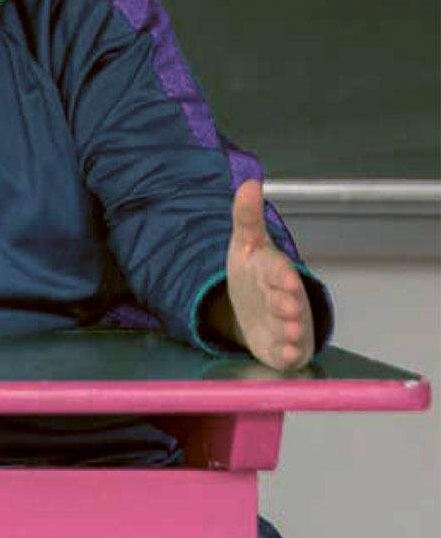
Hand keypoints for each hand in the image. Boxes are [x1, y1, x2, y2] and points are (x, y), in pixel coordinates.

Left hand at [221, 181, 314, 371]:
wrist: (251, 307)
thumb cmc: (253, 275)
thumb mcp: (246, 245)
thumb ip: (247, 217)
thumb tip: (249, 183)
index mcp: (276, 273)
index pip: (279, 272)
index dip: (282, 276)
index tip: (286, 278)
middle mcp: (285, 299)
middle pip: (289, 301)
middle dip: (289, 303)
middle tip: (289, 306)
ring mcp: (285, 324)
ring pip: (291, 328)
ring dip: (291, 330)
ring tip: (292, 331)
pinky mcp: (280, 346)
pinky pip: (286, 352)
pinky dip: (288, 354)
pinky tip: (288, 355)